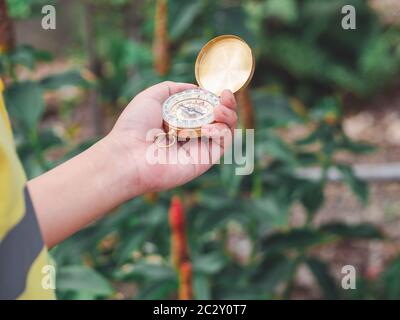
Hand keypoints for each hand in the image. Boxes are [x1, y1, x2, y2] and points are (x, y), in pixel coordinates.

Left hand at [29, 81, 236, 246]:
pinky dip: (222, 132)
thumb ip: (173, 89)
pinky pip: (222, 144)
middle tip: (226, 96)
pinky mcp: (203, 161)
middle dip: (228, 105)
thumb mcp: (152, 96)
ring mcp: (198, 148)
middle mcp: (191, 134)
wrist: (128, 155)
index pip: (206, 109)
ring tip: (219, 110)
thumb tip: (196, 88)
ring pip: (226, 131)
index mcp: (180, 121)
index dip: (216, 99)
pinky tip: (209, 127)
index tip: (219, 89)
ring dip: (229, 117)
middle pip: (221, 119)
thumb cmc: (134, 126)